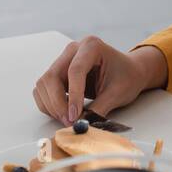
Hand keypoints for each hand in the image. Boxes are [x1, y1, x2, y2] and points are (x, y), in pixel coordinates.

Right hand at [32, 36, 166, 125]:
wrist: (129, 72)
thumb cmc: (127, 76)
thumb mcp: (117, 93)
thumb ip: (99, 109)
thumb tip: (83, 125)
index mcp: (91, 46)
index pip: (75, 70)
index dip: (73, 95)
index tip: (74, 115)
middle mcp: (73, 50)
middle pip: (52, 77)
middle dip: (58, 103)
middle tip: (70, 121)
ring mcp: (63, 60)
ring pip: (44, 85)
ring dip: (52, 106)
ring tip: (70, 118)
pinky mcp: (58, 73)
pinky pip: (43, 90)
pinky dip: (49, 105)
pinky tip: (64, 112)